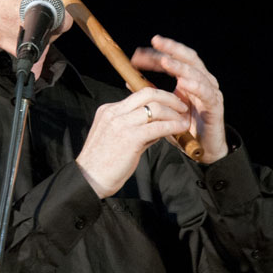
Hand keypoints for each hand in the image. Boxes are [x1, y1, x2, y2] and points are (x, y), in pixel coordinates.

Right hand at [76, 87, 190, 198]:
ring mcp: (121, 123)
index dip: (159, 97)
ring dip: (173, 114)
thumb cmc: (102, 164)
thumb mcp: (114, 138)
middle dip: (169, 98)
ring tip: (183, 121)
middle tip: (181, 106)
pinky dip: (172, 126)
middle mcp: (114, 112)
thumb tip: (156, 126)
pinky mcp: (130, 137)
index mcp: (109, 110)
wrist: (89, 179)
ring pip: (154, 108)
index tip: (171, 103)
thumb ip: (135, 129)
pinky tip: (180, 129)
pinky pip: (157, 127)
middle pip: (147, 94)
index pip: (138, 95)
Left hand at [130, 35, 227, 163]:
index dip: (157, 53)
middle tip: (155, 42)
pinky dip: (195, 86)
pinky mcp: (215, 107)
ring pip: (197, 73)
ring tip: (165, 61)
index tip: (138, 53)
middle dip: (172, 49)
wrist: (203, 149)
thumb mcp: (164, 109)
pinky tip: (183, 83)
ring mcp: (210, 92)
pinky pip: (206, 94)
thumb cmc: (184, 128)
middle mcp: (202, 81)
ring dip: (180, 66)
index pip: (175, 58)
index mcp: (189, 79)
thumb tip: (130, 81)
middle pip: (188, 58)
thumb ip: (151, 94)